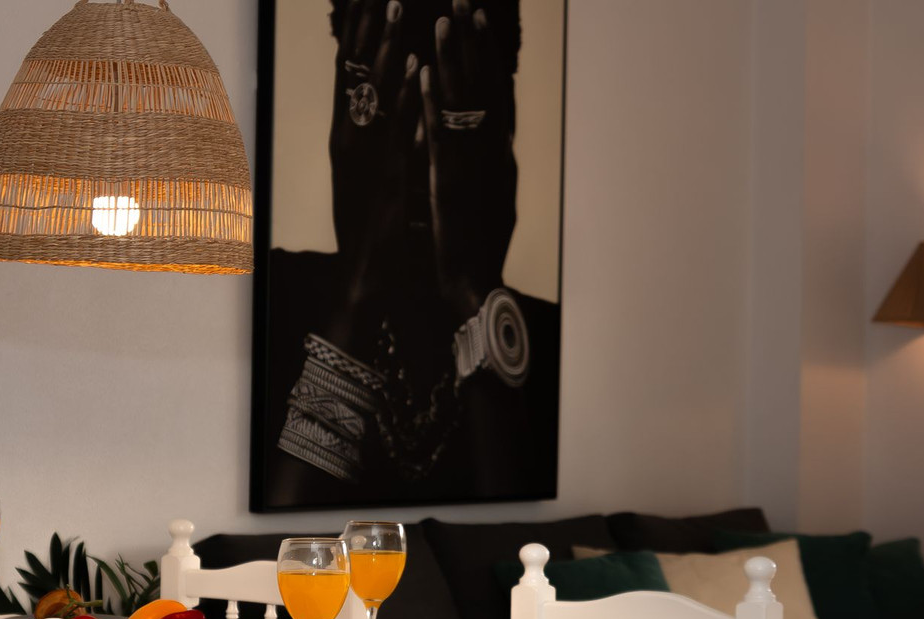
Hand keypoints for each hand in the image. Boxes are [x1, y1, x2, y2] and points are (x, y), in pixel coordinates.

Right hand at [329, 0, 420, 314]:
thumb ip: (381, 144)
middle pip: (355, 70)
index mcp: (348, 139)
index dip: (357, 32)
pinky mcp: (386, 180)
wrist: (364, 281)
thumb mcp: (374, 180)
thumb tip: (396, 111)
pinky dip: (404, 98)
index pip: (350, 73)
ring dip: (384, 46)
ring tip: (395, 3)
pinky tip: (413, 69)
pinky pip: (395, 130)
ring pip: (372, 92)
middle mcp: (350, 142)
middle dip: (365, 23)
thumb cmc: (373, 233)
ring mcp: (366, 160)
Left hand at [420, 0, 517, 321]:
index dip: (487, 55)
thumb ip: (497, 164)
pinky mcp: (448, 181)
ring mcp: (470, 165)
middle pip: (483, 86)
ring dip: (453, 59)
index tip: (479, 20)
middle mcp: (490, 152)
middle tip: (464, 2)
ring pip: (462, 102)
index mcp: (498, 155)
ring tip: (443, 20)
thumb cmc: (481, 247)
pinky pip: (439, 133)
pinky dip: (430, 101)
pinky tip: (421, 74)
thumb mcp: (496, 197)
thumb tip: (503, 136)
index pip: (494, 93)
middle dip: (473, 42)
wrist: (474, 285)